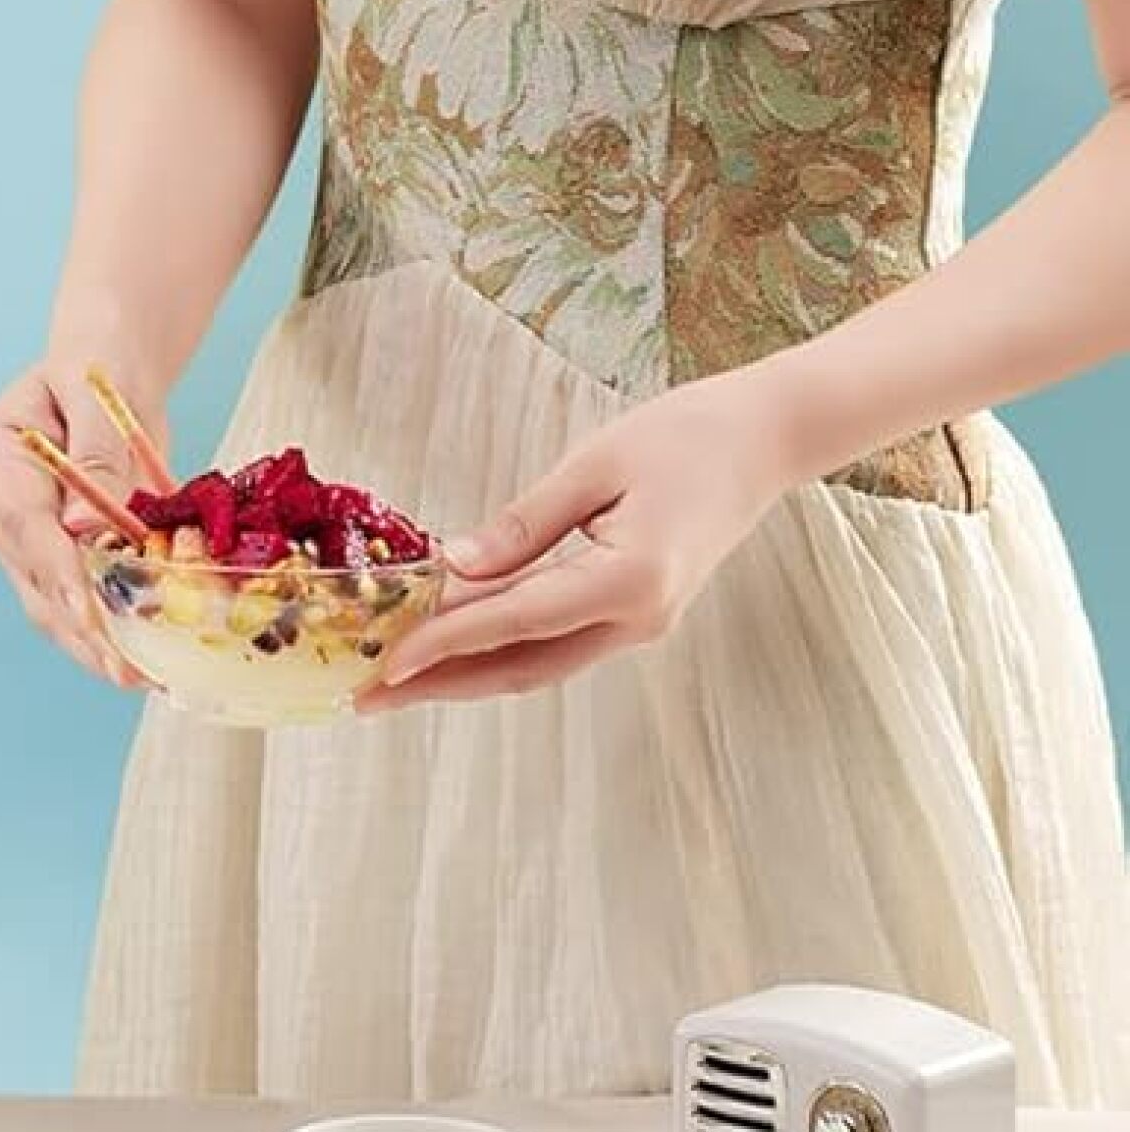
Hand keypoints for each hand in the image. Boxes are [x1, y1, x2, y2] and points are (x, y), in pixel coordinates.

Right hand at [0, 358, 166, 687]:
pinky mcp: (39, 553)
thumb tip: (84, 525)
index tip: (90, 617)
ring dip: (88, 643)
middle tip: (125, 668)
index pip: (25, 526)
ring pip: (44, 601)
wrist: (103, 366)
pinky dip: (96, 630)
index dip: (60, 575)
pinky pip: (63, 598)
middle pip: (31, 577)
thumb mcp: (99, 394)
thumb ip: (95, 454)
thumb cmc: (98, 367)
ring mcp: (9, 534)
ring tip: (135, 676)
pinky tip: (129, 660)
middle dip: (80, 626)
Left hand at [362, 372, 799, 710]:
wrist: (764, 440)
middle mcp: (637, 620)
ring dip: (463, 670)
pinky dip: (497, 643)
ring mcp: (639, 624)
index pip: (515, 622)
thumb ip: (522, 524)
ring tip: (393, 675)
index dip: (445, 643)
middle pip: (519, 667)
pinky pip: (553, 641)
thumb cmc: (684, 436)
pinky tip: (448, 635)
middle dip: (439, 682)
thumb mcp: (593, 465)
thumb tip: (452, 566)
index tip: (387, 660)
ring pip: (535, 662)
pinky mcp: (633, 613)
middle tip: (366, 695)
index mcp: (631, 582)